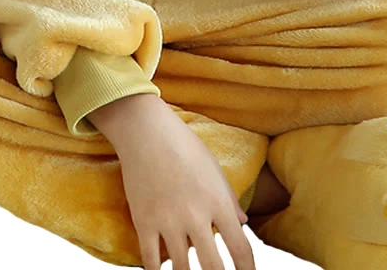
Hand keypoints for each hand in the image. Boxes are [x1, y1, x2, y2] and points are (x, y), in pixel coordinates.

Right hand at [91, 94, 255, 269]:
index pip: (241, 249)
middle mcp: (195, 215)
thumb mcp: (213, 168)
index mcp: (218, 202)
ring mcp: (168, 220)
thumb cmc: (183, 144)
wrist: (145, 130)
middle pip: (214, 268)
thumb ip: (229, 198)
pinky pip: (151, 261)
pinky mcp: (144, 221)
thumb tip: (242, 223)